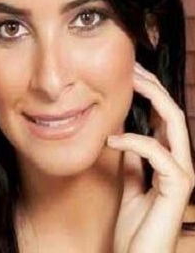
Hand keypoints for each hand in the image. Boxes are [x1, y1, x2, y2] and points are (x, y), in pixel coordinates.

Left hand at [109, 63, 193, 252]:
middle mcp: (179, 162)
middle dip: (153, 87)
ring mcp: (181, 175)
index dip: (149, 92)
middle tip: (131, 68)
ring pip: (175, 124)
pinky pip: (159, 154)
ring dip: (152, 100)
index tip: (127, 73)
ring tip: (128, 85)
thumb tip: (121, 134)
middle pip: (172, 112)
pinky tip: (112, 139)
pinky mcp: (177, 189)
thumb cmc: (134, 225)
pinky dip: (135, 141)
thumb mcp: (128, 183)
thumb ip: (131, 160)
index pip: (163, 116)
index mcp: (167, 159)